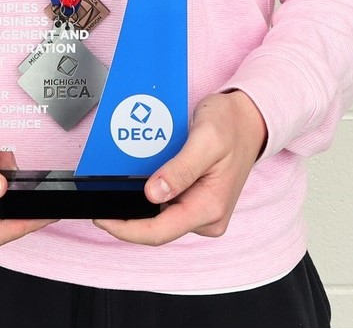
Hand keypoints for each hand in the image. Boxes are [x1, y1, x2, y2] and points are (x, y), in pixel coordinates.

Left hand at [94, 90, 266, 245]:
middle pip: (157, 227)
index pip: (159, 232)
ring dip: (139, 202)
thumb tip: (153, 194)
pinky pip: (169, 205)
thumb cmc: (231, 125)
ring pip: (161, 216)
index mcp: (210, 207)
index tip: (102, 218)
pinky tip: (142, 178)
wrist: (250, 119)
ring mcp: (203, 212)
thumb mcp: (206, 139)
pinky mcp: (199, 203)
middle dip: (128, 214)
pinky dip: (152, 193)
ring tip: (123, 180)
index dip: (126, 229)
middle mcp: (207, 217)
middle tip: (104, 192)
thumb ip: (180, 169)